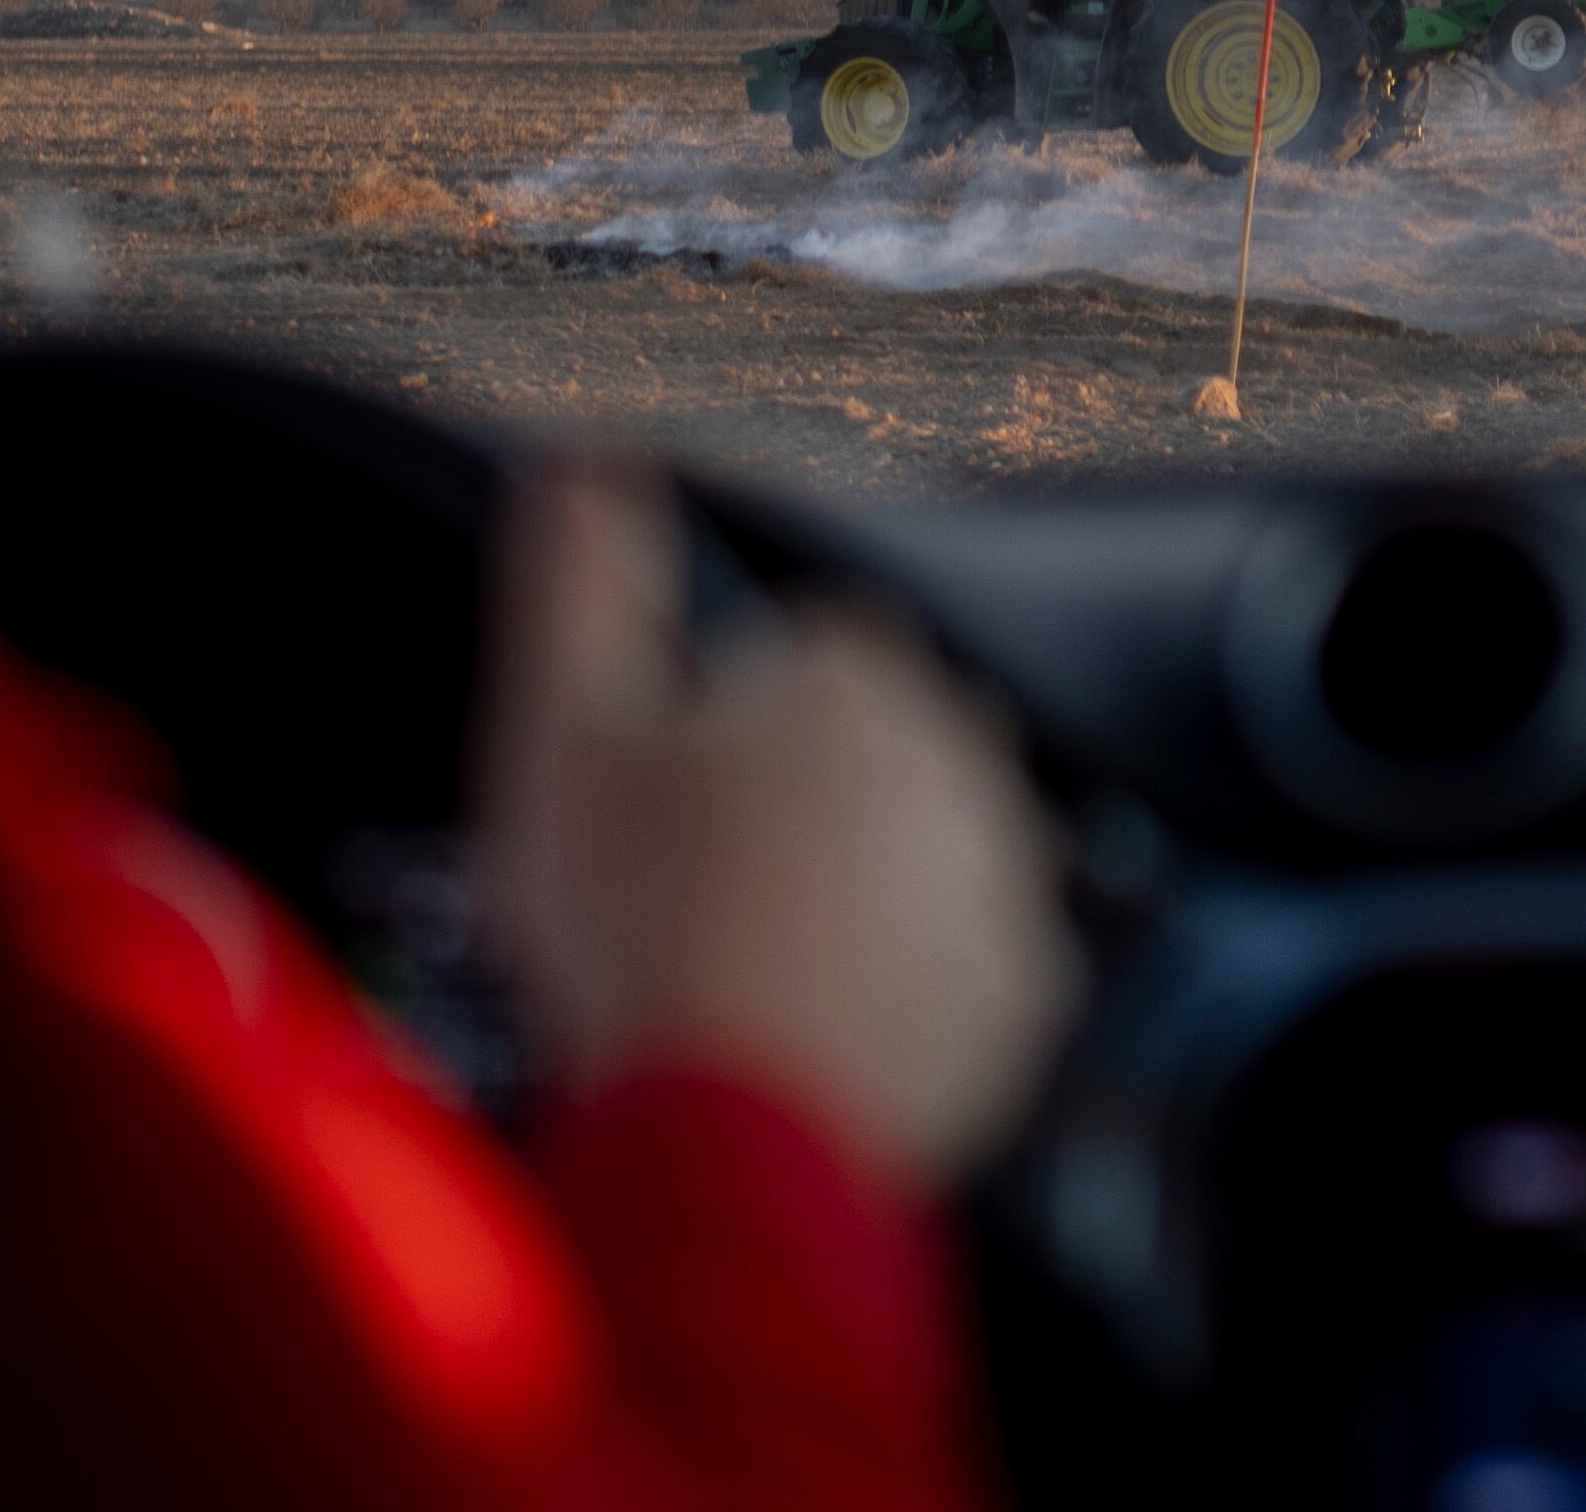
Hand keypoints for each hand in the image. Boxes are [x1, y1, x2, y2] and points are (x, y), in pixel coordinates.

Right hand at [475, 474, 1074, 1186]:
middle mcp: (958, 748)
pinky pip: (963, 961)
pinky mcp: (1026, 983)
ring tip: (761, 972)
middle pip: (868, 752)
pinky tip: (826, 1027)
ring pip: (919, 853)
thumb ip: (579, 580)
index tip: (672, 810)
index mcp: (850, 673)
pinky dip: (910, 986)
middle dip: (802, 804)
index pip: (796, 658)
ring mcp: (1004, 869)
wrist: (730, 1125)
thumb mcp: (559, 730)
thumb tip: (584, 460)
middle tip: (705, 901)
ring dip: (860, 891)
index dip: (722, 733)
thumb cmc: (631, 922)